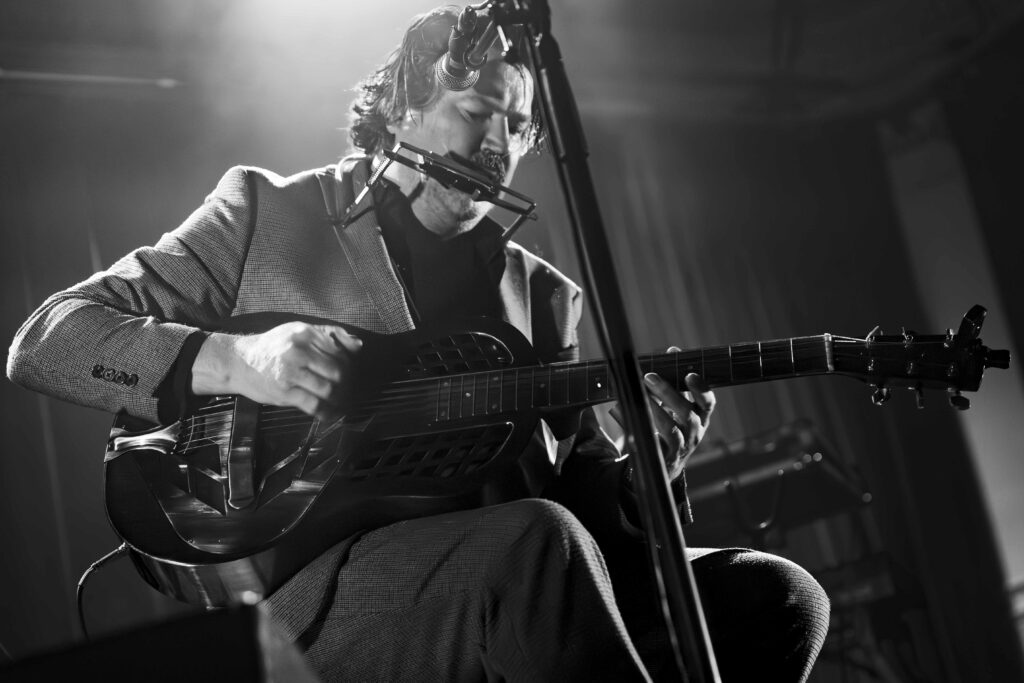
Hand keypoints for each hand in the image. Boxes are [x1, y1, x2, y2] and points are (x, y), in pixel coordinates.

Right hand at [194, 322, 361, 422]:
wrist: (238, 361)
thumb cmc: (272, 348)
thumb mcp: (298, 332)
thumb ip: (329, 335)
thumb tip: (359, 345)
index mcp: (305, 333)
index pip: (340, 352)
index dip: (350, 367)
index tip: (351, 376)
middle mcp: (299, 350)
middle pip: (338, 371)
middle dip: (348, 385)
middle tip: (350, 393)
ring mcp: (290, 371)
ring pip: (329, 389)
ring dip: (339, 400)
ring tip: (341, 404)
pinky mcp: (284, 391)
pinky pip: (314, 405)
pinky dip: (326, 413)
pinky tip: (329, 415)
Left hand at [611, 347, 715, 480]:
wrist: (663, 466)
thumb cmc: (670, 428)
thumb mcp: (675, 405)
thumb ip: (675, 380)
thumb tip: (673, 351)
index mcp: (700, 417)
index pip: (708, 403)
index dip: (701, 389)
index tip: (690, 374)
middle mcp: (695, 432)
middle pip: (687, 413)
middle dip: (668, 393)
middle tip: (649, 376)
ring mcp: (682, 447)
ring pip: (671, 428)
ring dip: (653, 408)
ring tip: (637, 393)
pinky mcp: (664, 458)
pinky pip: (652, 441)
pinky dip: (636, 423)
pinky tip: (620, 410)